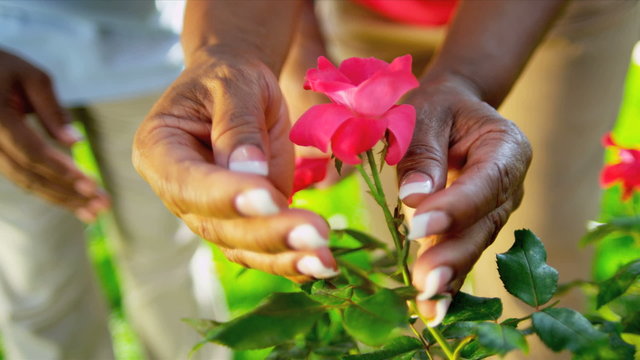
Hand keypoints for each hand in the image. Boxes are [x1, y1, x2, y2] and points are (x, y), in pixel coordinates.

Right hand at [0, 50, 108, 221]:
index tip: (91, 185)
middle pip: (28, 176)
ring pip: (23, 182)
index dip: (62, 171)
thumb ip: (52, 110)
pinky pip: (20, 176)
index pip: (32, 152)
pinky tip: (72, 199)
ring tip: (93, 212)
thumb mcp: (30, 75)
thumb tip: (75, 144)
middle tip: (102, 207)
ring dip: (59, 199)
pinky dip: (47, 189)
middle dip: (67, 194)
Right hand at [133, 48, 337, 280]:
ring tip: (325, 261)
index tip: (268, 197)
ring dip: (285, 256)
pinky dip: (292, 261)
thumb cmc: (229, 79)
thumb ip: (238, 125)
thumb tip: (249, 171)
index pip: (188, 183)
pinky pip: (263, 249)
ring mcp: (212, 213)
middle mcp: (180, 192)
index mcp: (160, 151)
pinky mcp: (244, 222)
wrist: (239, 91)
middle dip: (268, 232)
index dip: (226, 195)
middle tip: (315, 234)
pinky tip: (321, 266)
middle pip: (218, 225)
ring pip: (242, 246)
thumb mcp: (234, 84)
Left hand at [397, 74, 531, 325]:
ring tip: (428, 304)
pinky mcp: (476, 226)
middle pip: (484, 223)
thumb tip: (414, 197)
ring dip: (450, 274)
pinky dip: (447, 278)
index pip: (485, 181)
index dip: (456, 207)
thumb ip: (421, 153)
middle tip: (425, 281)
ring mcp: (496, 209)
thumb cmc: (437, 108)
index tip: (420, 227)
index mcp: (506, 147)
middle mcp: (510, 184)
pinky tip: (432, 306)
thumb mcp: (425, 114)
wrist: (452, 112)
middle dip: (453, 254)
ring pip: (475, 244)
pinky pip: (463, 252)